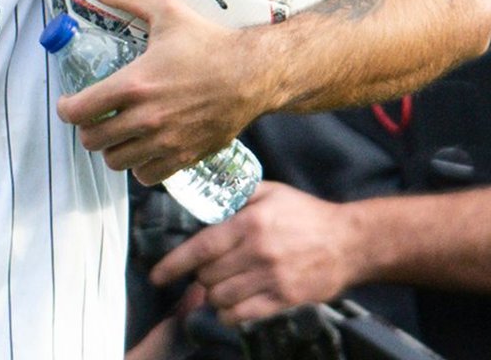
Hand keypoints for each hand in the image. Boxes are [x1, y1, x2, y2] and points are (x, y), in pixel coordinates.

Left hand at [57, 0, 263, 184]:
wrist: (253, 74)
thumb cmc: (208, 42)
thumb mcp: (164, 10)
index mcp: (134, 84)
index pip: (79, 111)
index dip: (66, 108)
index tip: (70, 102)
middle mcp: (146, 118)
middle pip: (92, 140)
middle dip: (87, 127)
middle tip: (95, 115)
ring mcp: (165, 142)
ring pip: (116, 161)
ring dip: (111, 147)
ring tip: (117, 130)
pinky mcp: (185, 157)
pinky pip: (146, 176)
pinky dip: (139, 165)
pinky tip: (142, 146)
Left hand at [148, 182, 356, 323]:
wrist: (349, 241)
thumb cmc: (304, 212)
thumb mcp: (268, 192)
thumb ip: (235, 196)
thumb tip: (204, 200)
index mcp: (250, 223)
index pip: (202, 246)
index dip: (175, 263)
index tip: (157, 274)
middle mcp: (258, 252)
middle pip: (209, 275)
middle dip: (199, 275)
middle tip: (203, 270)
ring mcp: (273, 279)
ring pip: (223, 297)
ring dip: (212, 295)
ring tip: (217, 286)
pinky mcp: (286, 299)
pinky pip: (245, 314)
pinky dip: (229, 313)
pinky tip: (229, 306)